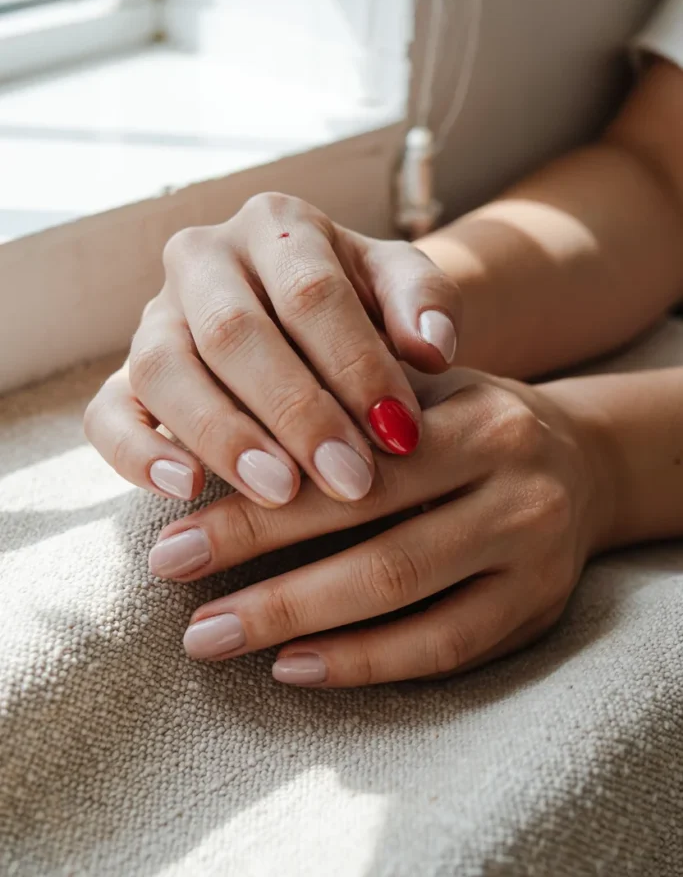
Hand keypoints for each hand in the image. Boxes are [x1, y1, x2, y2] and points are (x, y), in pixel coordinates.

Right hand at [84, 193, 459, 507]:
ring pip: (164, 368)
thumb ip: (426, 303)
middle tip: (350, 480)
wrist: (311, 316)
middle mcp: (203, 258)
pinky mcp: (124, 375)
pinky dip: (136, 453)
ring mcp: (155, 316)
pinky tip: (185, 489)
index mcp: (275, 224)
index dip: (355, 364)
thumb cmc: (364, 304)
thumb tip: (433, 349)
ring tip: (279, 491)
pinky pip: (106, 412)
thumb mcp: (403, 288)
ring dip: (222, 435)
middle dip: (295, 412)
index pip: (310, 291)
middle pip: (233, 330)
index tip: (400, 435)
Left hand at [149, 370, 613, 686]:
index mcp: (481, 420)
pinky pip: (442, 649)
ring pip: (406, 602)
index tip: (175, 532)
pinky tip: (294, 668)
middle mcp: (516, 489)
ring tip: (210, 637)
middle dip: (264, 569)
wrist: (584, 462)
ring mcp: (532, 559)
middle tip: (171, 582)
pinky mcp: (535, 613)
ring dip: (299, 625)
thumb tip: (216, 444)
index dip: (261, 504)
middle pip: (376, 540)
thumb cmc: (470, 420)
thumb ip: (345, 402)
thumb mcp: (426, 387)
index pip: (355, 468)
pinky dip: (363, 663)